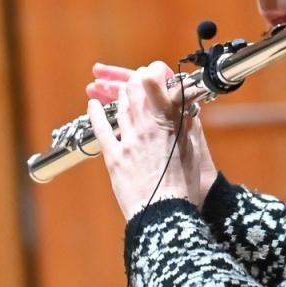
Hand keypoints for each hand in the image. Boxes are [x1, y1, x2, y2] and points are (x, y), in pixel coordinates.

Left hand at [86, 62, 217, 218]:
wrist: (163, 214)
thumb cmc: (182, 188)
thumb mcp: (193, 151)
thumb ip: (188, 126)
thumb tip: (185, 109)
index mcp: (171, 122)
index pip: (160, 84)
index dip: (154, 73)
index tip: (153, 72)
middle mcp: (149, 126)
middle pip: (136, 89)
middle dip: (134, 79)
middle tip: (134, 79)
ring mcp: (129, 140)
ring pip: (120, 104)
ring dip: (115, 91)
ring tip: (112, 86)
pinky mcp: (114, 156)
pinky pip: (101, 127)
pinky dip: (95, 112)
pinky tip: (92, 103)